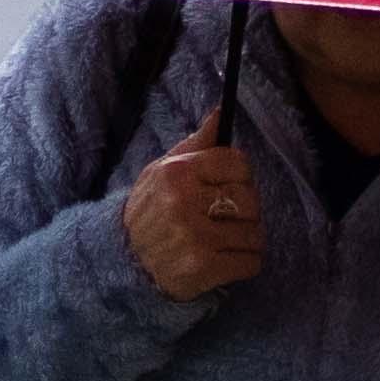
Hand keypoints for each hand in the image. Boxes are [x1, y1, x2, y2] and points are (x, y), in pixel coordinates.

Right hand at [122, 108, 262, 299]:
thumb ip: (197, 143)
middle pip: (250, 199)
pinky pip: (251, 262)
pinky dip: (246, 263)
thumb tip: (222, 112)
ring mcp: (194, 237)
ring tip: (226, 240)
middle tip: (227, 218)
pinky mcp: (203, 268)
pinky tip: (227, 259)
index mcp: (177, 172)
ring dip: (247, 239)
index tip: (229, 186)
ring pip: (255, 233)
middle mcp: (183, 203)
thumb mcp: (164, 170)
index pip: (237, 163)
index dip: (240, 176)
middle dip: (246, 210)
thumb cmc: (150, 210)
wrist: (124, 259)